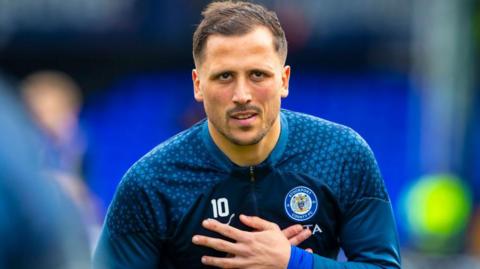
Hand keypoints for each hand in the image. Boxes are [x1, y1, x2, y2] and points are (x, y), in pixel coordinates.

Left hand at [192, 214, 310, 268]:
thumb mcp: (271, 228)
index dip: (215, 226)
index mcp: (249, 238)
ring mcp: (245, 262)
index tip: (205, 222)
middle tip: (194, 238)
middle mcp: (244, 250)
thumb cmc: (280, 244)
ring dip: (212, 260)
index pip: (228, 230)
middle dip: (206, 241)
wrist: (289, 262)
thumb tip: (242, 217)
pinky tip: (218, 268)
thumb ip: (256, 221)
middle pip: (221, 245)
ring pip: (224, 262)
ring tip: (202, 258)